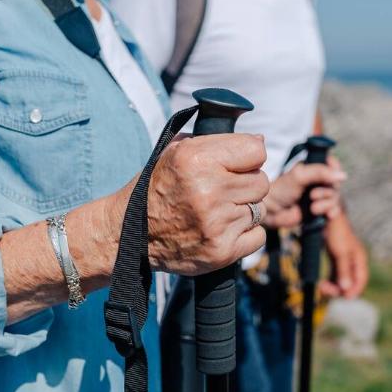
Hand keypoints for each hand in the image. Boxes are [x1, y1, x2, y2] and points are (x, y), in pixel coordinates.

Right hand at [147, 133, 269, 275]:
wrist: (129, 234)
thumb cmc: (157, 189)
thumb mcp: (175, 152)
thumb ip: (216, 142)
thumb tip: (260, 141)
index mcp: (196, 159)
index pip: (257, 151)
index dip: (248, 158)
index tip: (236, 166)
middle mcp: (208, 190)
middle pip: (261, 182)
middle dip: (246, 186)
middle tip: (223, 192)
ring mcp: (216, 223)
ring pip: (260, 210)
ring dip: (244, 211)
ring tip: (217, 213)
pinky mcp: (221, 251)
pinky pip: (258, 236)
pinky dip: (245, 235)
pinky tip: (222, 231)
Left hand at [263, 156, 345, 228]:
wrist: (272, 210)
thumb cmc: (282, 189)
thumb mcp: (300, 175)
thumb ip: (320, 172)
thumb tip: (343, 176)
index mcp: (314, 168)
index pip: (333, 164)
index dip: (335, 170)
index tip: (330, 177)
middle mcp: (318, 181)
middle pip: (335, 184)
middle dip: (327, 192)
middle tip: (312, 196)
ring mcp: (319, 196)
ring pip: (335, 198)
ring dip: (327, 204)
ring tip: (313, 208)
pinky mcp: (319, 210)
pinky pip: (333, 210)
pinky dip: (332, 212)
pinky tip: (327, 215)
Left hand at [319, 210, 368, 297]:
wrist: (327, 218)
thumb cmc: (337, 233)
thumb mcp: (340, 253)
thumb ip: (343, 271)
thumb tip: (346, 290)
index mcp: (359, 259)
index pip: (361, 280)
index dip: (354, 291)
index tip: (344, 298)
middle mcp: (354, 262)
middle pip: (350, 283)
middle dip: (339, 289)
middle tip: (325, 289)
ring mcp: (345, 261)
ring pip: (342, 280)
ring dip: (333, 286)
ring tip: (322, 286)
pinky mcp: (336, 260)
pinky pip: (335, 275)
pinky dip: (329, 281)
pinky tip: (322, 283)